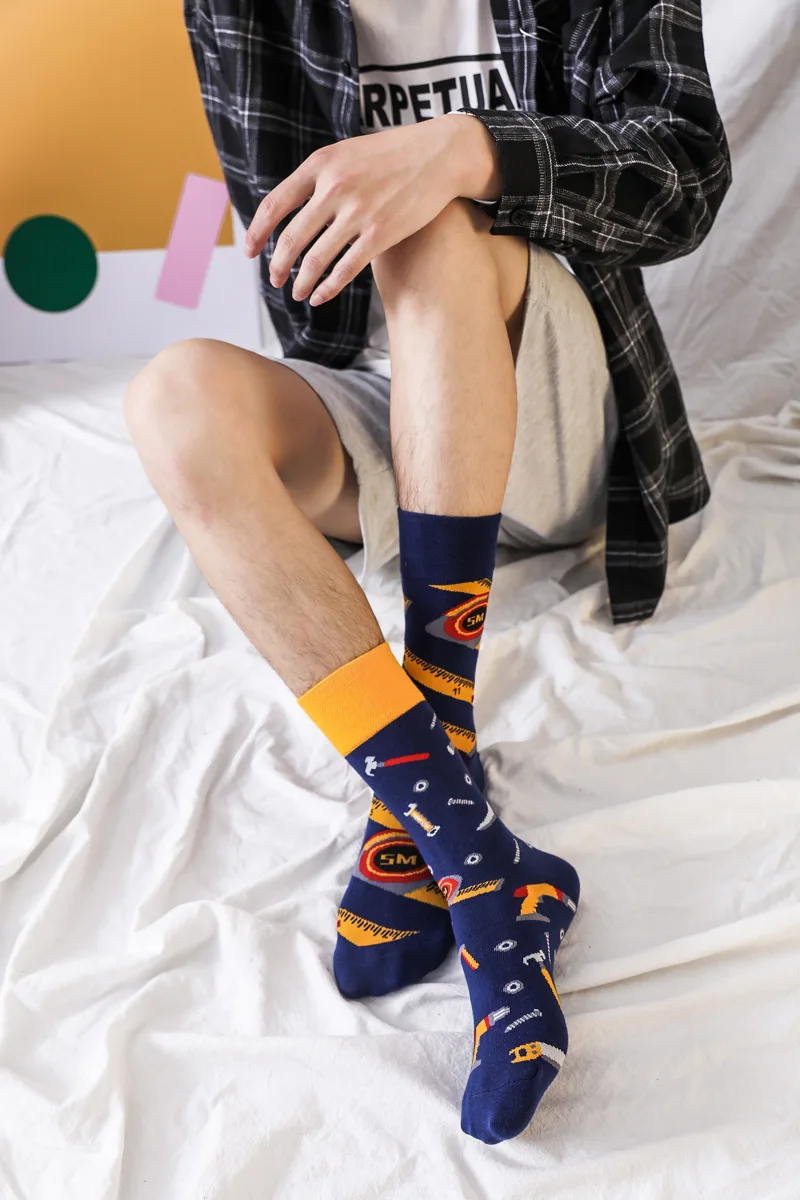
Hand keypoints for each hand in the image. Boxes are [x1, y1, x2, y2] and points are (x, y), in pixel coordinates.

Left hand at [244, 113, 499, 306]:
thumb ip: (320, 177)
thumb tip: (292, 208)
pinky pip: (344, 269)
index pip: (275, 204)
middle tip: (273, 280)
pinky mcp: (380, 234)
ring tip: (295, 293)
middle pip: (291, 238)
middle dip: (277, 265)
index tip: (249, 251)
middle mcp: (335, 187)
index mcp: (321, 164)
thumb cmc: (393, 156)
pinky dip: (327, 288)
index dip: (257, 232)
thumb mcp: (348, 153)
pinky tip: (319, 297)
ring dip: (300, 281)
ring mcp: (358, 212)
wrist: (440, 155)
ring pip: (315, 259)